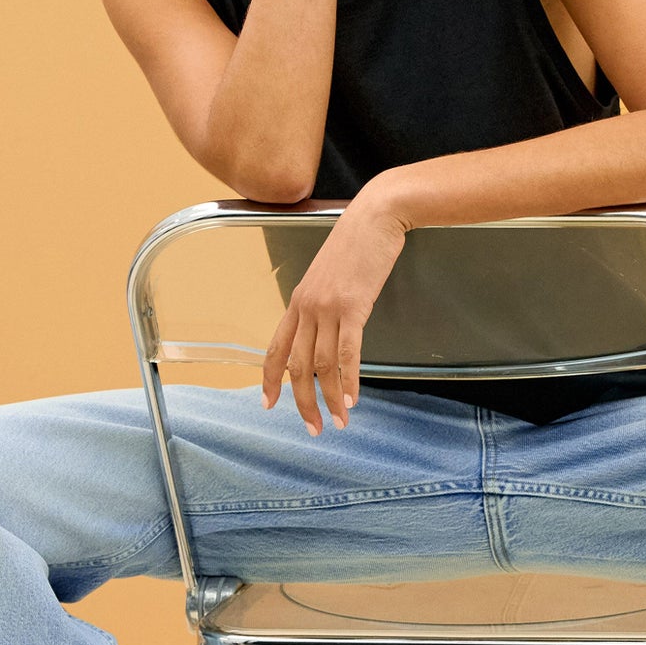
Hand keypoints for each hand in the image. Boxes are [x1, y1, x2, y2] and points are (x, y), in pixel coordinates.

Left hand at [261, 189, 408, 431]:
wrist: (376, 215)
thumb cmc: (358, 243)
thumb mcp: (331, 276)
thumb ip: (324, 304)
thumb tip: (328, 330)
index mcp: (298, 301)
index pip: (275, 348)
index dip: (269, 380)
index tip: (269, 405)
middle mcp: (307, 307)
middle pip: (296, 366)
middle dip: (303, 402)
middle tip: (313, 429)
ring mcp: (328, 307)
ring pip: (322, 365)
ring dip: (331, 399)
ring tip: (340, 422)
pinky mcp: (353, 307)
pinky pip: (347, 353)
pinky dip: (349, 380)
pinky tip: (353, 399)